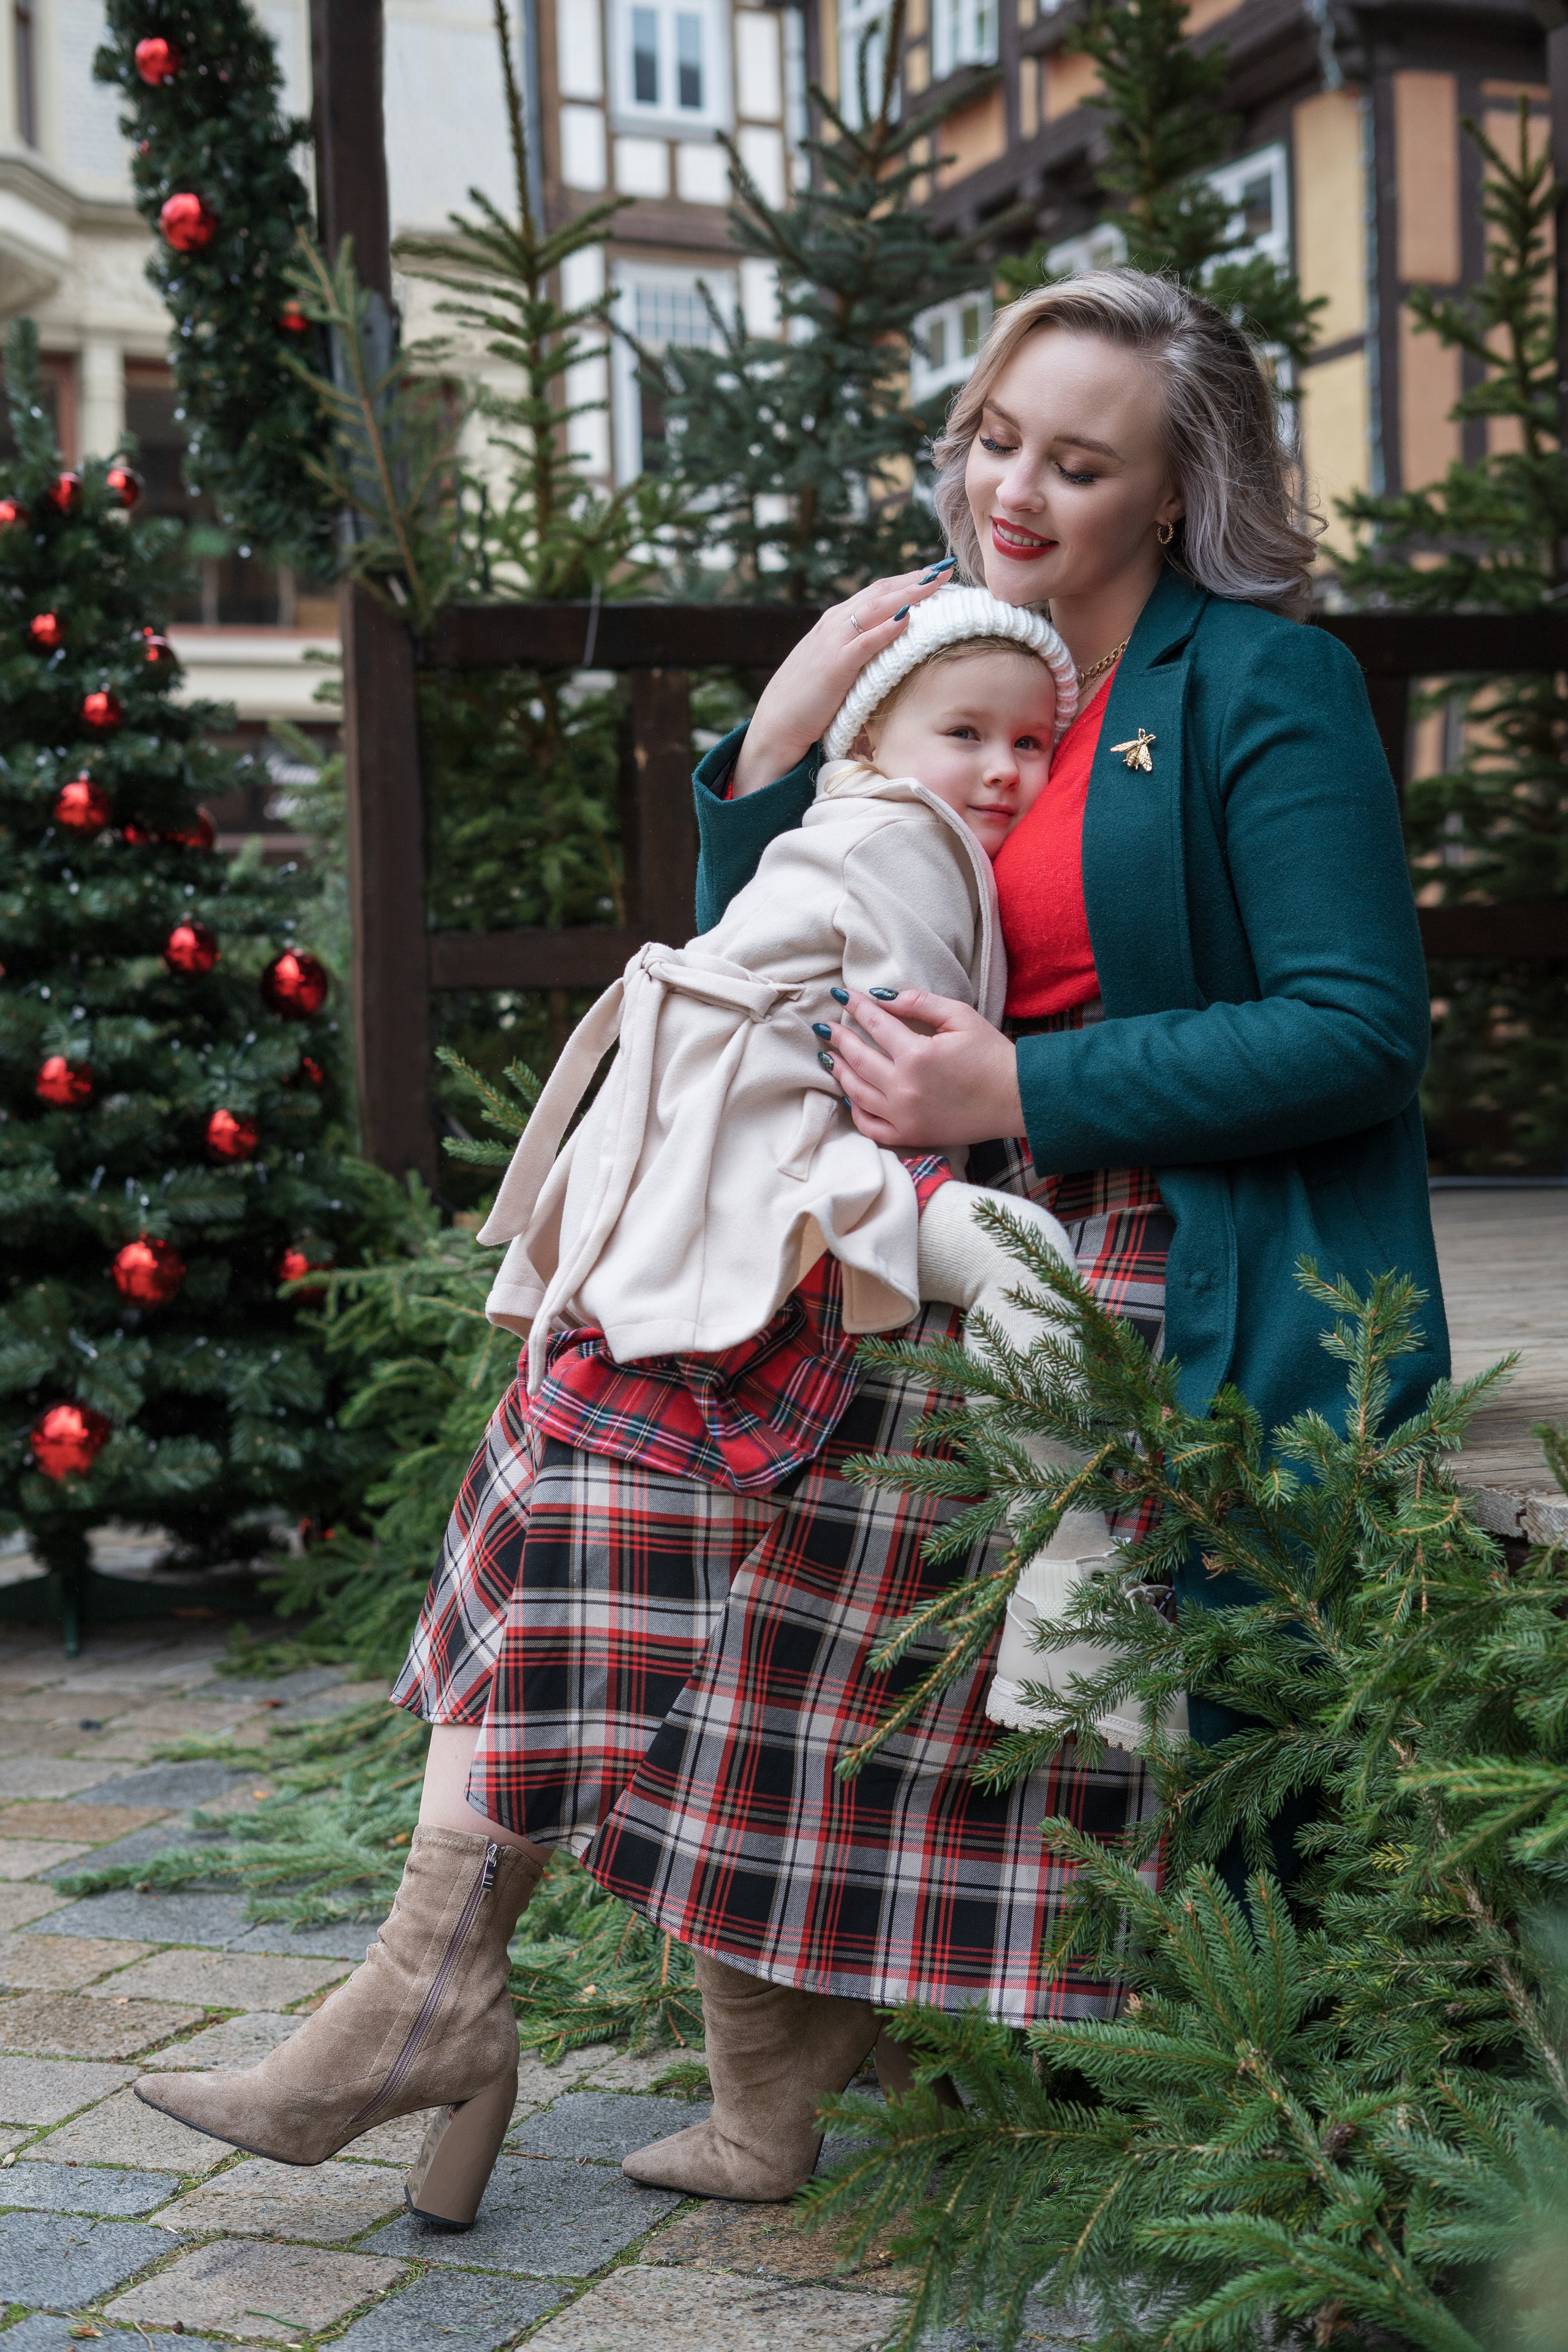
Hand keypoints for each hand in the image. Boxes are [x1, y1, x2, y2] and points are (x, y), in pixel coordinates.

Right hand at [732, 560, 955, 796]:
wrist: (777, 724)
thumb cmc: (809, 699)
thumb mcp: (835, 664)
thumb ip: (857, 649)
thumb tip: (889, 644)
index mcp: (835, 622)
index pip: (877, 592)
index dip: (907, 580)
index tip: (936, 573)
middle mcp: (835, 624)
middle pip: (880, 592)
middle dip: (914, 579)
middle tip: (945, 568)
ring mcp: (833, 643)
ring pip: (875, 609)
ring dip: (906, 594)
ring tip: (934, 583)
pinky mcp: (834, 666)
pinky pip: (864, 642)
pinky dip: (885, 629)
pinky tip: (907, 619)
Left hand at [831, 990, 1024, 1147]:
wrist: (1016, 1099)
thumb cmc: (992, 1055)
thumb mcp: (960, 1016)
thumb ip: (919, 1003)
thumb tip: (881, 997)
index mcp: (916, 1054)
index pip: (874, 1023)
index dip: (855, 1006)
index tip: (842, 995)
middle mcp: (903, 1086)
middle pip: (857, 1057)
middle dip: (838, 1037)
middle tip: (826, 1026)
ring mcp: (903, 1115)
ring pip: (856, 1092)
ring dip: (839, 1071)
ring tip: (830, 1056)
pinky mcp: (910, 1135)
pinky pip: (870, 1126)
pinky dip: (855, 1111)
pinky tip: (850, 1097)